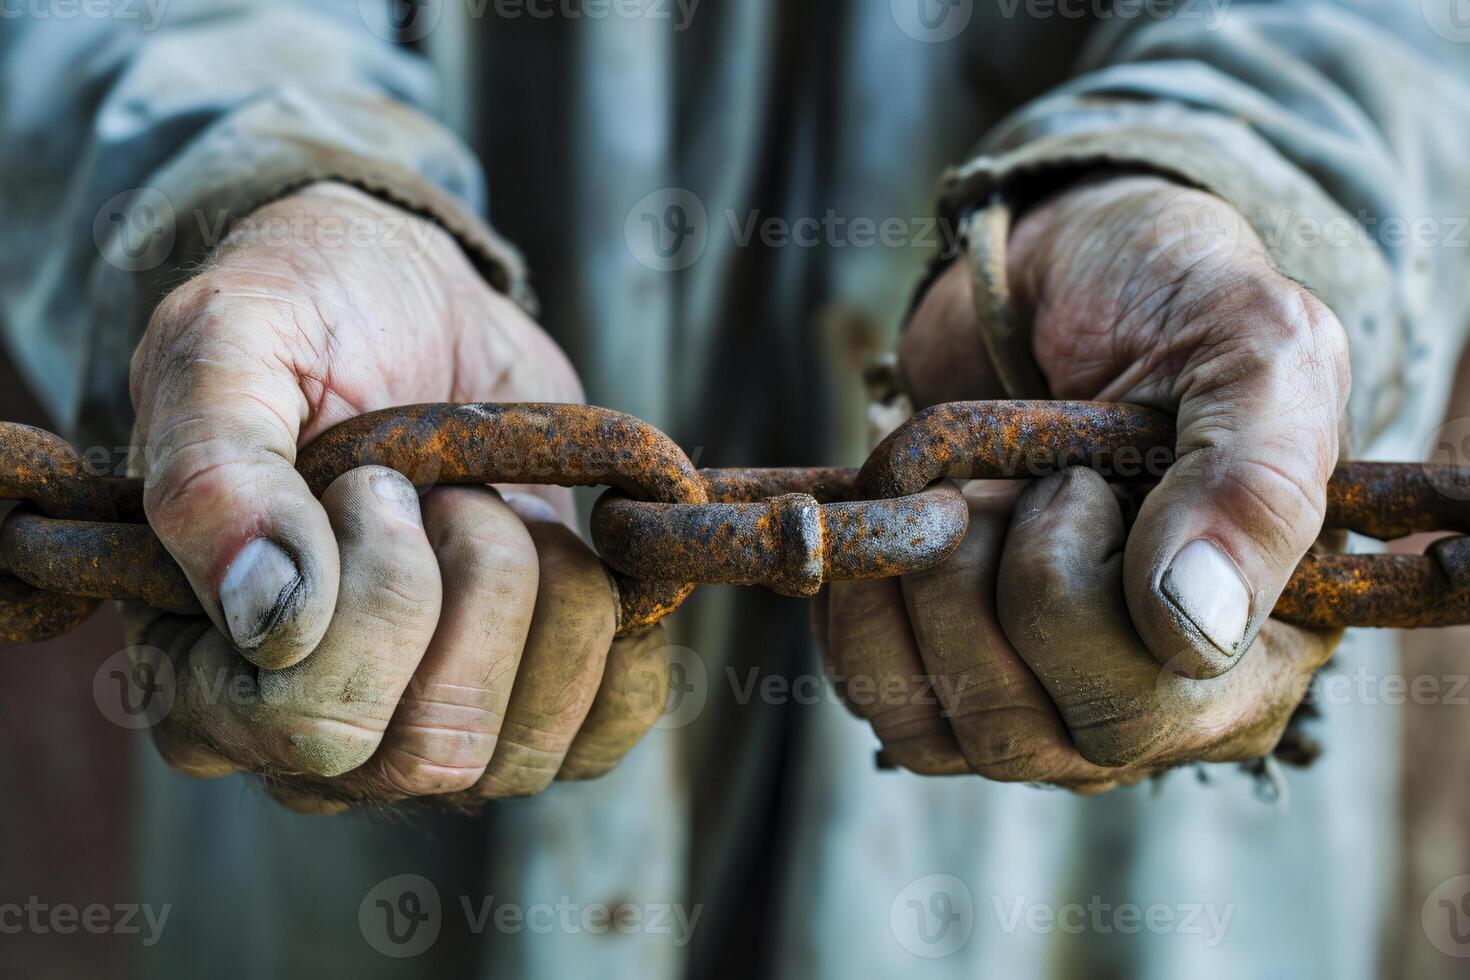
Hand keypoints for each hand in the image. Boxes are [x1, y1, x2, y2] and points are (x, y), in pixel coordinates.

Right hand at [124, 182, 669, 811]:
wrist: (416, 308)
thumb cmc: (307, 322)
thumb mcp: (229, 345)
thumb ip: (213, 473)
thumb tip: (268, 617)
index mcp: (198, 675)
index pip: (311, 725)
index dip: (378, 593)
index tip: (373, 480)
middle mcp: (306, 739)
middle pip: (432, 750)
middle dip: (477, 582)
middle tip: (447, 491)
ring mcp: (423, 740)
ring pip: (522, 751)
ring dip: (547, 590)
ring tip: (498, 506)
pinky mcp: (529, 714)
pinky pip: (603, 736)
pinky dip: (617, 631)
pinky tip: (572, 551)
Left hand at [823, 175, 1348, 789]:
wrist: (1058, 271)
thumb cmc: (1175, 303)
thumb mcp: (1257, 353)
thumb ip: (1254, 484)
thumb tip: (1193, 633)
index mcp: (1257, 655)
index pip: (1144, 703)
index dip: (1071, 575)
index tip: (1083, 476)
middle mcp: (1153, 706)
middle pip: (1027, 730)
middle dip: (983, 573)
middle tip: (1018, 479)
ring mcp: (1042, 700)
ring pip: (936, 728)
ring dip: (920, 583)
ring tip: (965, 496)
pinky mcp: (945, 673)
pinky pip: (874, 698)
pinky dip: (860, 605)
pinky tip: (900, 528)